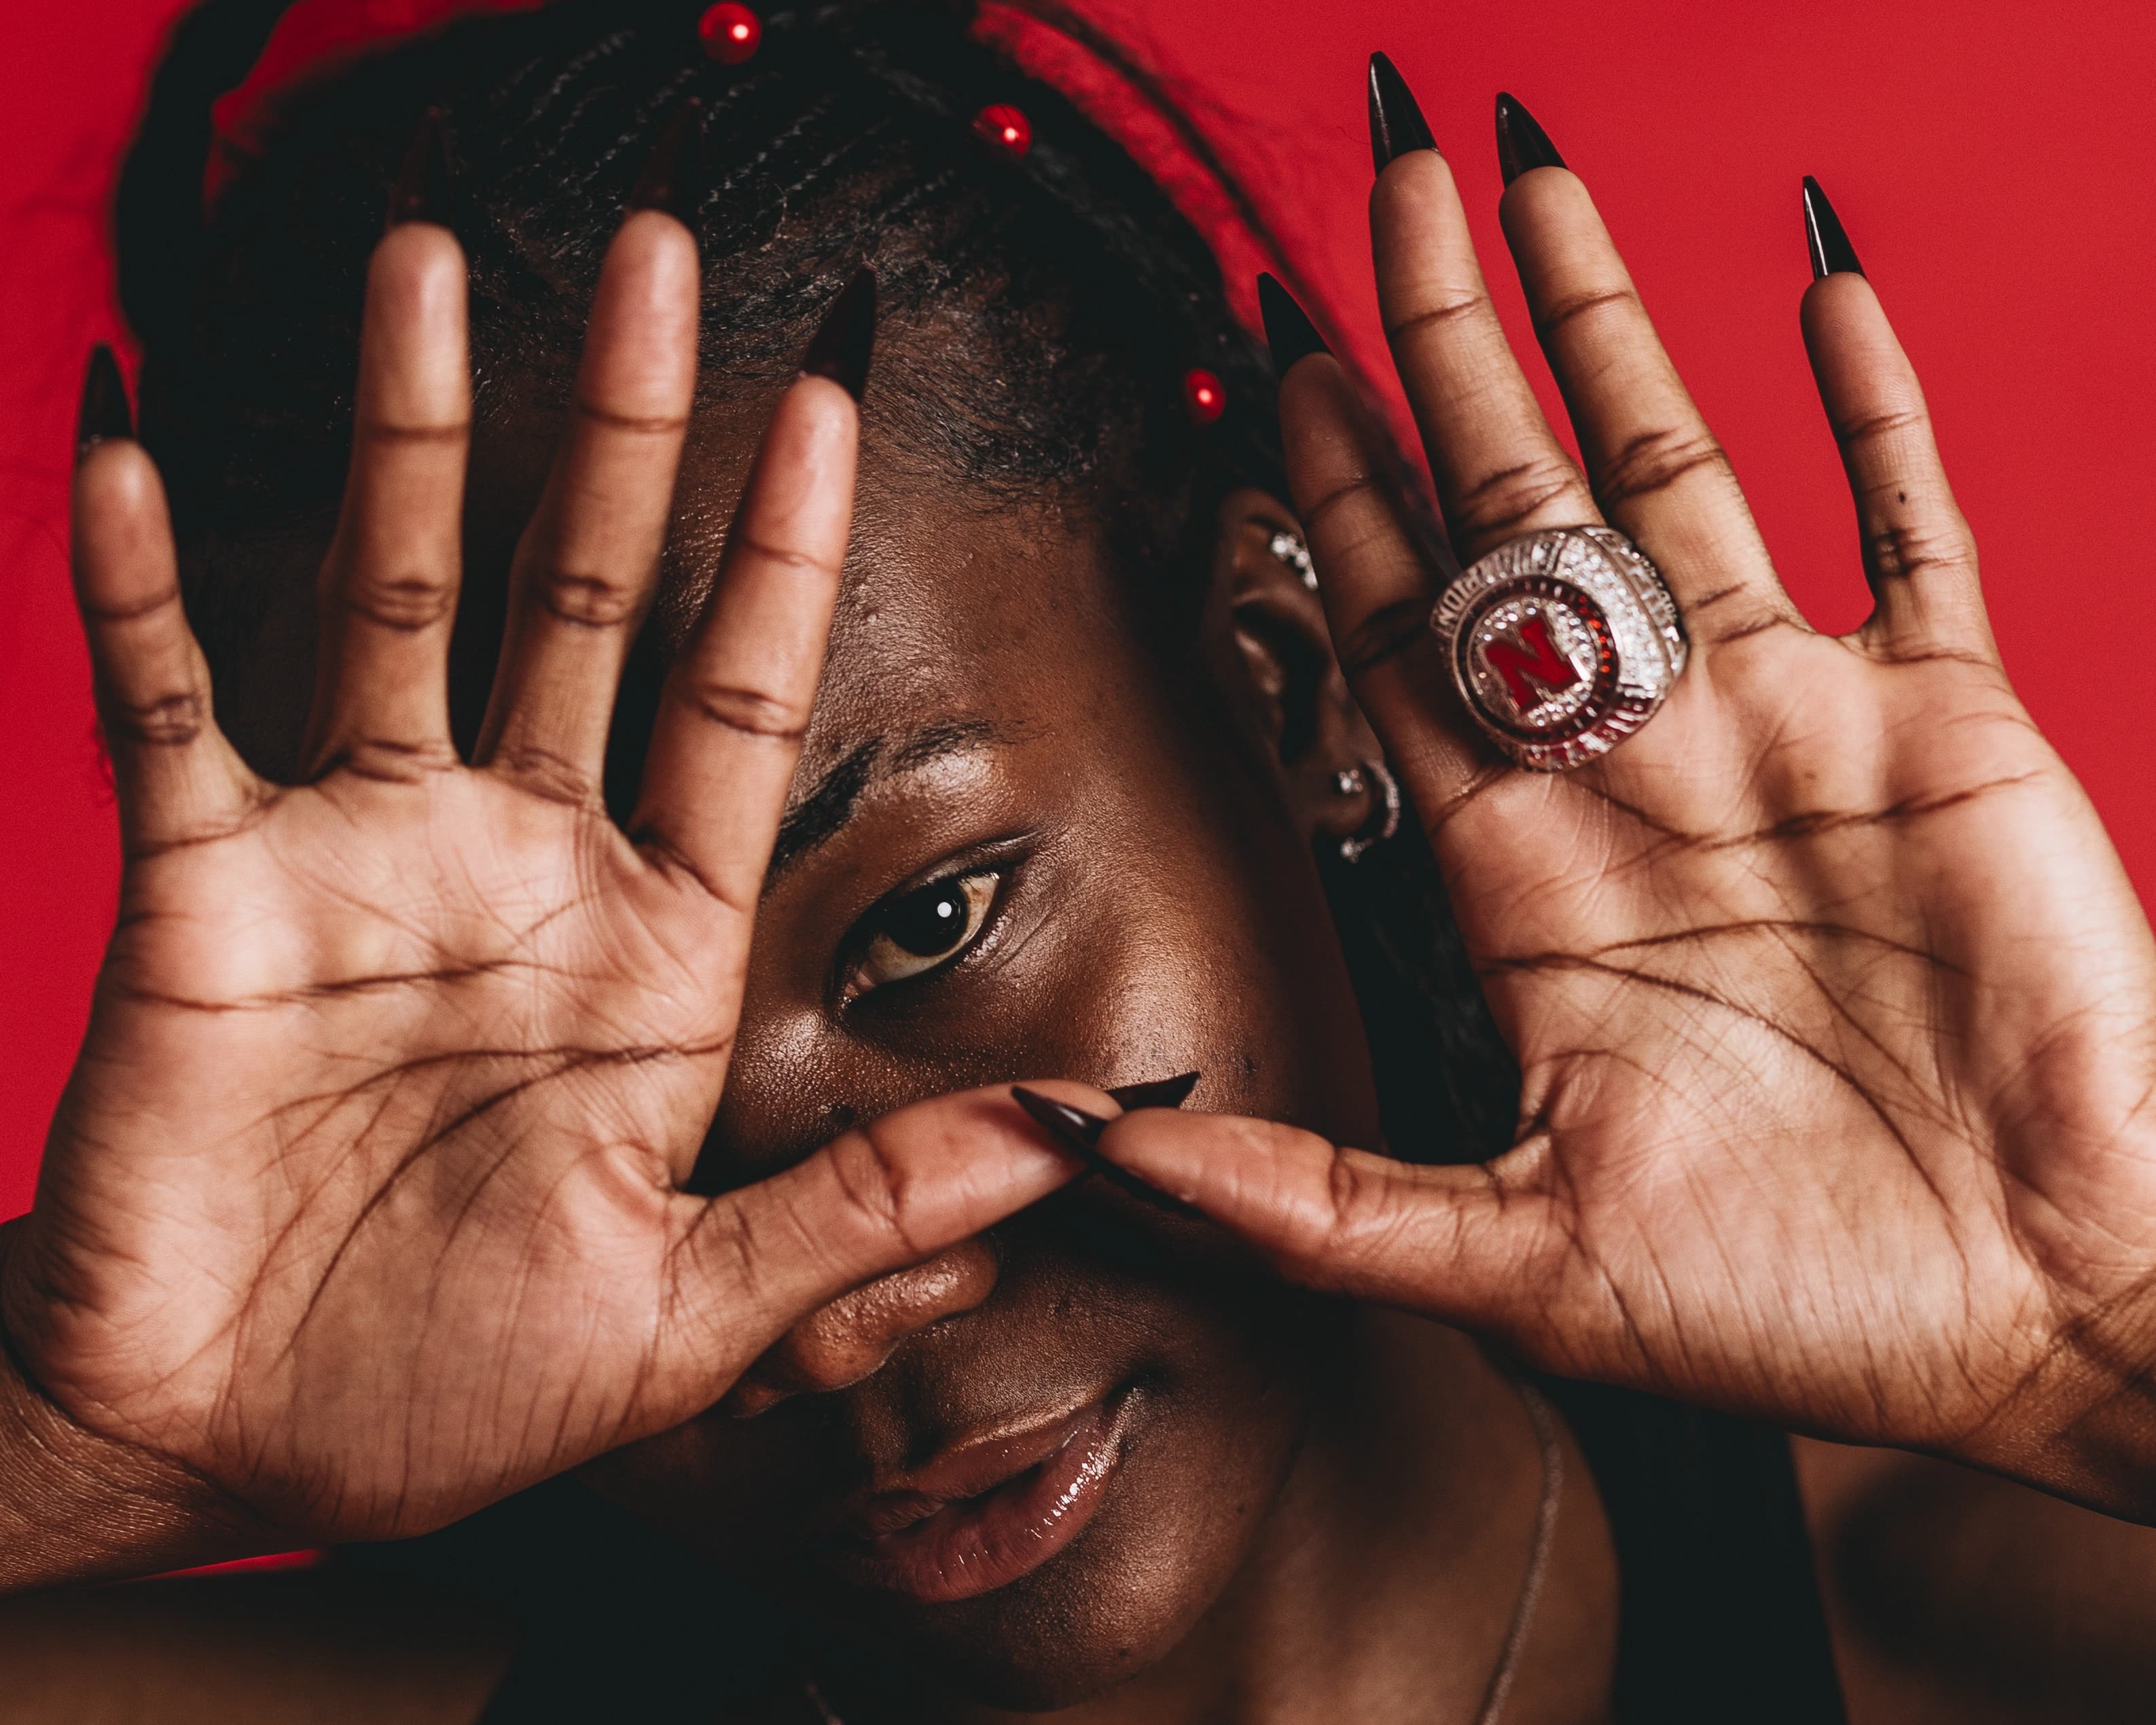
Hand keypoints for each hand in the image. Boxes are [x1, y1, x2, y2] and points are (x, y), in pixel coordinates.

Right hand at [0, 206, 1071, 1579]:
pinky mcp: (198, 894)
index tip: (829, 409)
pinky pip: (167, 708)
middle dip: (620, 434)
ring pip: (391, 602)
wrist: (239, 1442)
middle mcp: (517, 867)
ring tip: (421, 267)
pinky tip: (129, 458)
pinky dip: (141, 593)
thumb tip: (1069, 1141)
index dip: (782, 559)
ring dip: (405, 438)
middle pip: (581, 601)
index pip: (740, 709)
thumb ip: (868, 1212)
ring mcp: (357, 861)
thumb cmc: (456, 1384)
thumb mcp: (690, 1314)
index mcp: (654, 953)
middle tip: (655, 257)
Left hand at [1098, 144, 2155, 1514]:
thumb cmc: (1791, 1312)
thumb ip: (1294, 1198)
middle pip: (1507, 515)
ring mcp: (1792, 728)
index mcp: (1526, 879)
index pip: (1396, 640)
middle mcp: (1639, 775)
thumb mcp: (1505, 1260)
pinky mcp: (1948, 722)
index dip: (1329, 505)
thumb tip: (1088, 1151)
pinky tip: (1813, 280)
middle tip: (1370, 210)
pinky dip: (1867, 402)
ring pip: (1677, 475)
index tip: (1267, 381)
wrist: (2041, 1322)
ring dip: (1603, 326)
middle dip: (1435, 358)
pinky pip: (1907, 520)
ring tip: (1532, 181)